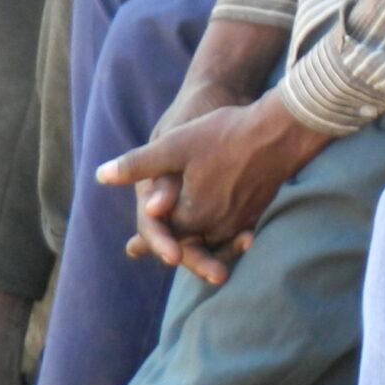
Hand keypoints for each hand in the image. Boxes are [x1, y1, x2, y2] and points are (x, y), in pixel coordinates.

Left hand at [100, 89, 327, 281]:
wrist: (283, 129)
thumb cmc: (227, 135)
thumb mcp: (175, 145)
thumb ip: (137, 165)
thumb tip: (101, 176)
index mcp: (194, 215)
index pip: (166, 235)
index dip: (150, 239)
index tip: (132, 248)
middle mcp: (219, 225)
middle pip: (191, 244)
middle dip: (173, 251)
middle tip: (151, 255)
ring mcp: (243, 220)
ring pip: (214, 241)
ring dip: (199, 247)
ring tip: (183, 249)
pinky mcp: (260, 210)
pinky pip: (235, 232)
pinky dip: (223, 237)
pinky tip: (220, 229)